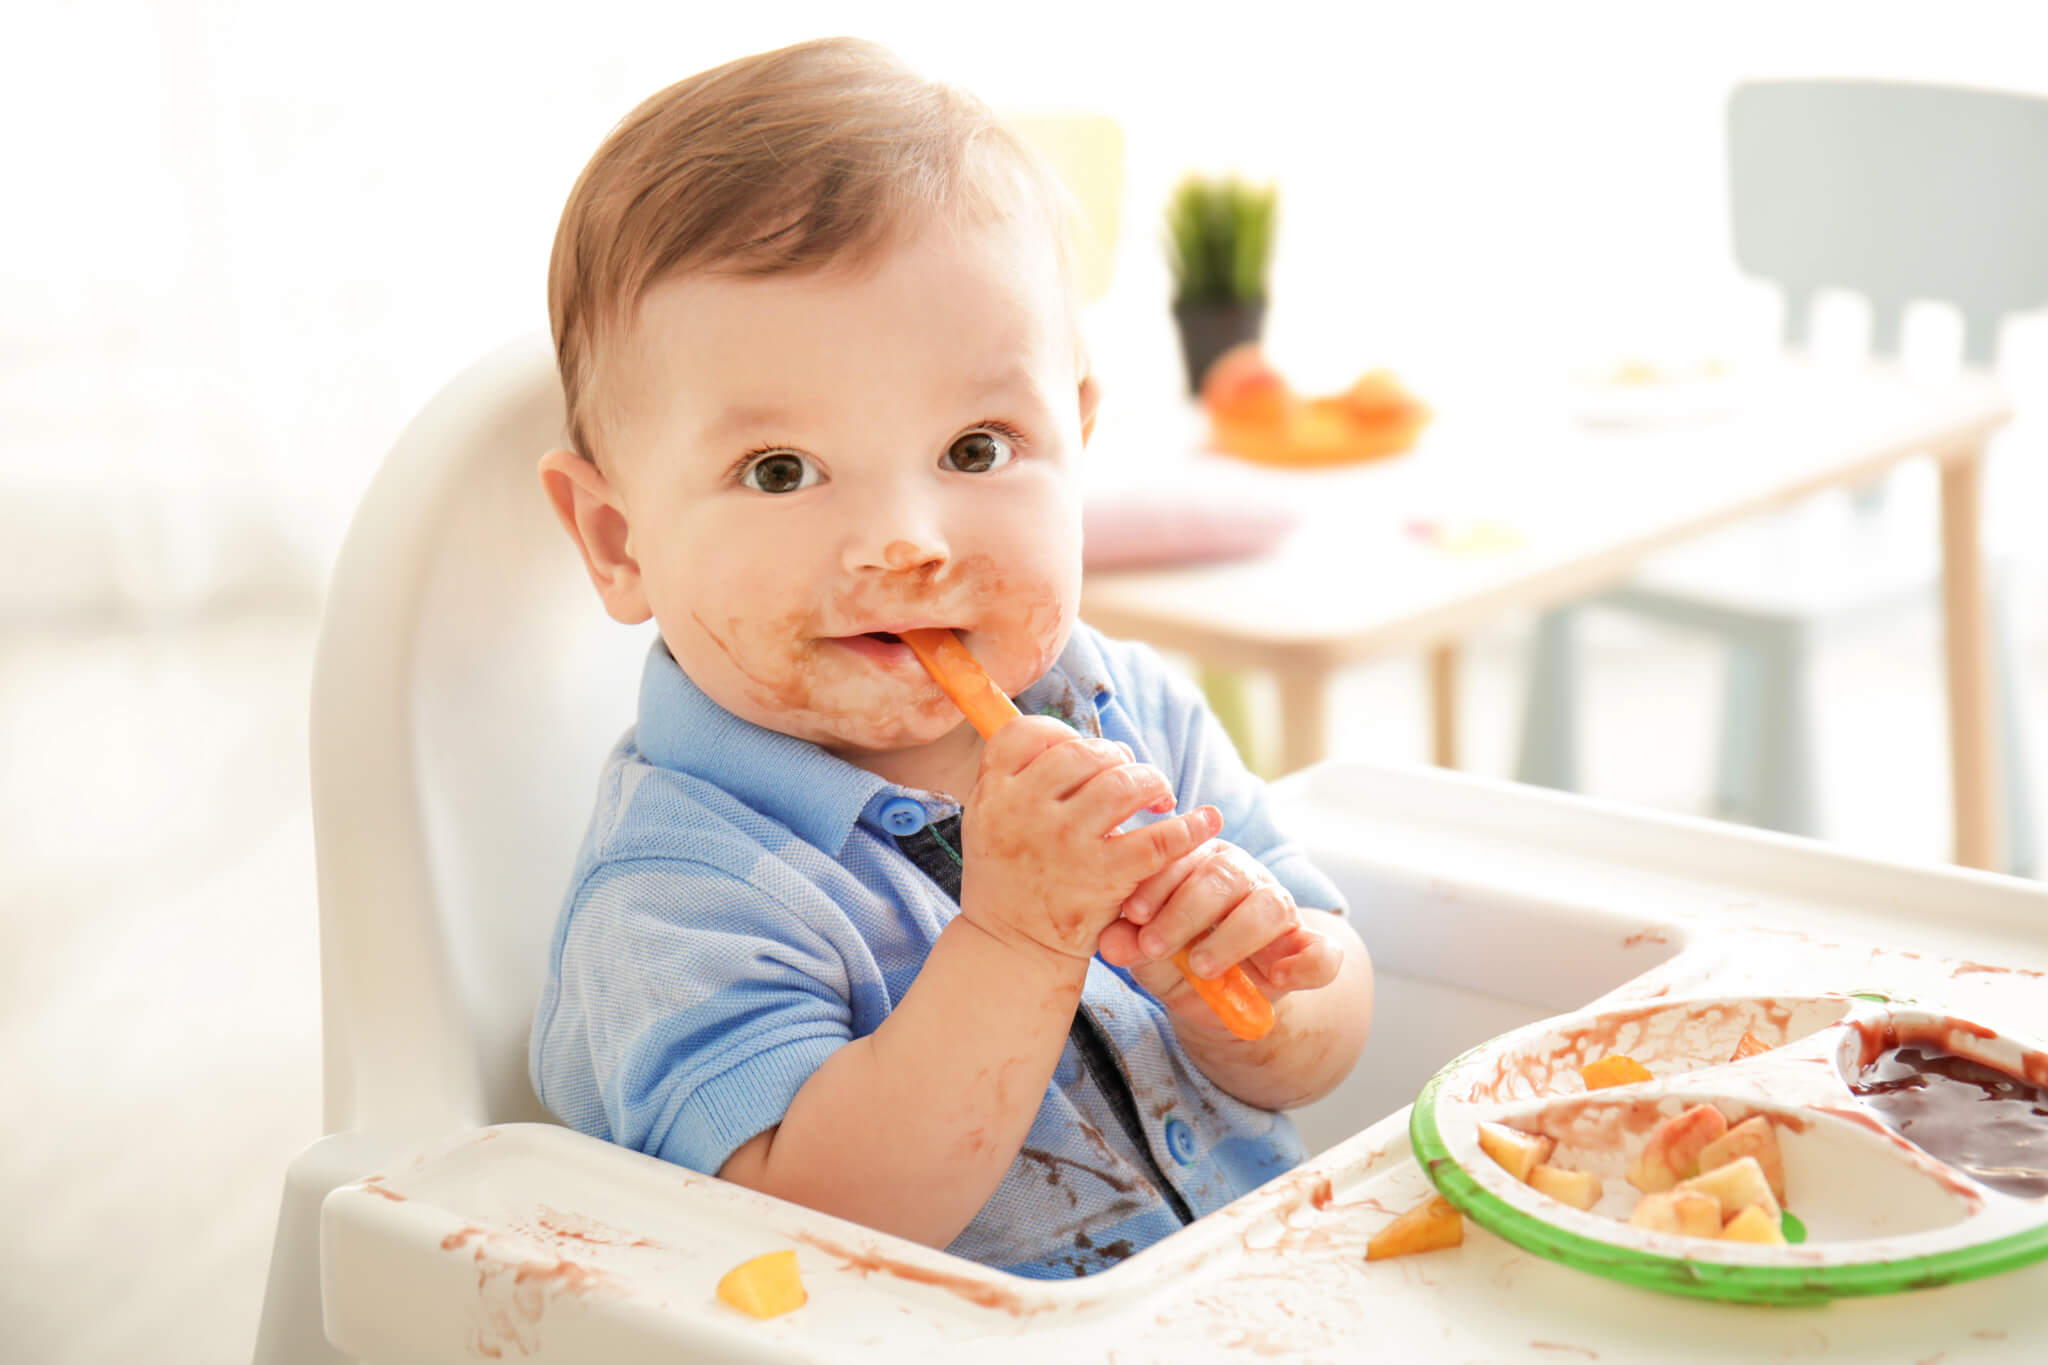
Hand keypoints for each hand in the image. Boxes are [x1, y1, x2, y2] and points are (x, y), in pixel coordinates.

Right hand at [959, 717, 1222, 963]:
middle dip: (1117, 757)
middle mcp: (1024, 812)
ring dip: (1151, 782)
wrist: (1011, 948)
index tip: (1082, 752)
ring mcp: (1064, 842)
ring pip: (1123, 783)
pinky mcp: (1102, 876)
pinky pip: (1157, 840)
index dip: (1061, 733)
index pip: (1026, 733)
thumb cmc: (1011, 877)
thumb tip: (1083, 741)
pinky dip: (1188, 828)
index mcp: (993, 793)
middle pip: (1084, 753)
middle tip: (1132, 776)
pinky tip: (1206, 822)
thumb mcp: (990, 822)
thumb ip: (1021, 780)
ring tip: (1158, 797)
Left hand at [1096, 838, 1342, 1036]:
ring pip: (1269, 907)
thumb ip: (1131, 944)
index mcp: (1201, 862)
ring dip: (1232, 936)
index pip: (1184, 855)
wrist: (1217, 1000)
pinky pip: (1322, 953)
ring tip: (1200, 966)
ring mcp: (1280, 909)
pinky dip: (1306, 964)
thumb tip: (1110, 942)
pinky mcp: (1307, 949)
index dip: (1158, 881)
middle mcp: (1243, 876)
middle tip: (1154, 945)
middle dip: (1185, 910)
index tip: (1132, 912)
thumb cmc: (1177, 960)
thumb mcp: (1148, 955)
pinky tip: (1277, 979)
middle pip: (1224, 876)